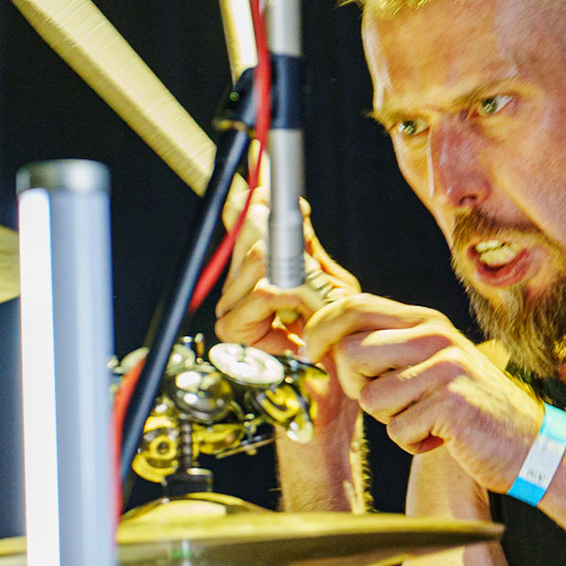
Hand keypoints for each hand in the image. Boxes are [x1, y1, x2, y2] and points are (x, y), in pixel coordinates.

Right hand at [213, 195, 361, 449]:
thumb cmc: (332, 354)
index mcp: (255, 279)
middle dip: (285, 245)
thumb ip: (306, 250)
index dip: (249, 195)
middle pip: (251, 238)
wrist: (332, 404)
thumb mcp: (330, 289)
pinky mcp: (234, 333)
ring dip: (296, 280)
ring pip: (258, 263)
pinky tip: (299, 319)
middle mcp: (237, 293)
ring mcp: (232, 312)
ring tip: (310, 311)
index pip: (241, 226)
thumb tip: (290, 205)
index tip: (256, 160)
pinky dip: (291, 298)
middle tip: (309, 273)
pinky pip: (264, 292)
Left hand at [302, 294, 545, 493]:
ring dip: (391, 421)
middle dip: (356, 387)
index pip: (354, 305)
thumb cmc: (469, 409)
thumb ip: (388, 348)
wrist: (529, 444)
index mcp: (425, 321)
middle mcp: (435, 335)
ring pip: (371, 398)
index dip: (319, 330)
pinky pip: (398, 430)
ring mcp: (445, 367)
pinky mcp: (451, 403)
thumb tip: (325, 345)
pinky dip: (414, 443)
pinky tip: (442, 437)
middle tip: (391, 402)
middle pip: (350, 353)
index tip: (308, 353)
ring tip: (426, 420)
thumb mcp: (430, 364)